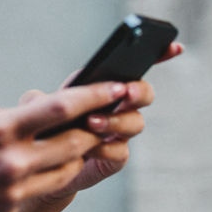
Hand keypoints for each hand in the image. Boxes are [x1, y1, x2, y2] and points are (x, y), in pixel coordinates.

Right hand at [0, 81, 131, 211]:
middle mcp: (12, 162)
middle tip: (103, 117)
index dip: (95, 96)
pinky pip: (38, 191)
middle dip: (93, 128)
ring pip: (66, 171)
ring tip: (69, 142)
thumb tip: (28, 116)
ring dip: (73, 155)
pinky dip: (40, 177)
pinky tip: (25, 170)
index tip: (117, 86)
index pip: (62, 108)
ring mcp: (13, 192)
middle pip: (75, 143)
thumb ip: (0, 116)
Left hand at [33, 42, 182, 202]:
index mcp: (102, 85)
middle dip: (138, 91)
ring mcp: (118, 132)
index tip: (174, 45)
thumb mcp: (36, 109)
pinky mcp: (114, 157)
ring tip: (92, 122)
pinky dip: (105, 147)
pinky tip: (89, 148)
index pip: (134, 66)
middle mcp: (117, 106)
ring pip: (135, 122)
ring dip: (116, 120)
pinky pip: (120, 150)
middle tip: (123, 93)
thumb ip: (37, 100)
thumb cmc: (43, 129)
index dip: (159, 54)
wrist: (41, 166)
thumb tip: (39, 99)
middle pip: (144, 93)